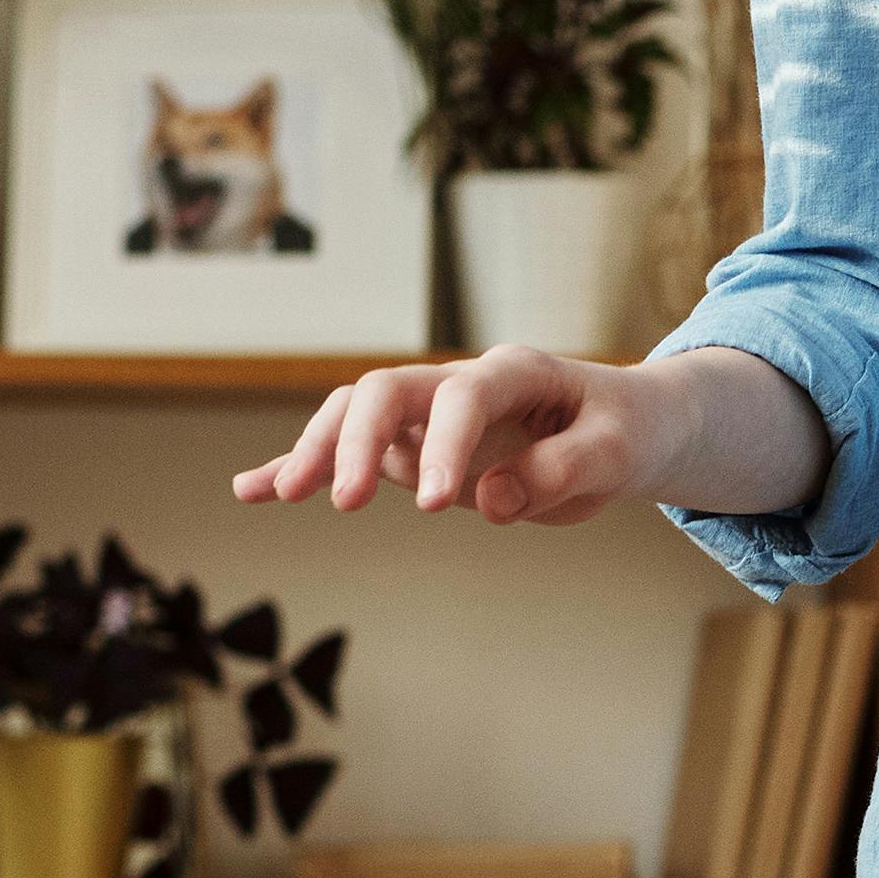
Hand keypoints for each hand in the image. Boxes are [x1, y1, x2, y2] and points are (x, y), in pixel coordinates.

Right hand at [233, 346, 676, 529]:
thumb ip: (561, 472)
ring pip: (354, 414)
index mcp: (515, 372)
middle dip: (356, 440)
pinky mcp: (416, 447)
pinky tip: (253, 490)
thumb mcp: (618, 453)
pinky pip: (353, 452)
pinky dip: (305, 466)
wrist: (625, 426)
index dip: (444, 446)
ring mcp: (430, 413)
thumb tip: (487, 500)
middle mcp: (460, 382)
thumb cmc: (625, 432)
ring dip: (316, 450)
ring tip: (278, 494)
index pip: (462, 396)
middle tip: (343, 504)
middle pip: (385, 391)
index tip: (437, 506)